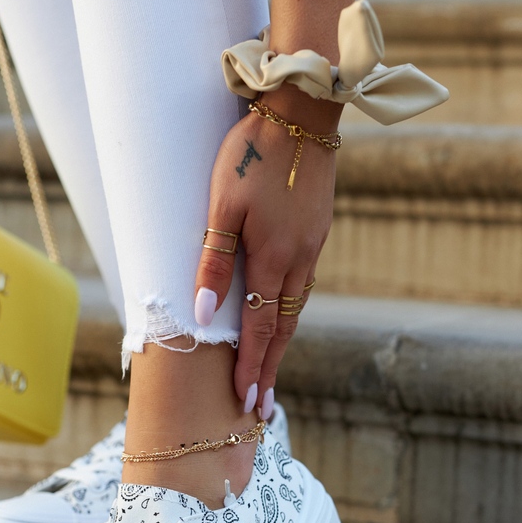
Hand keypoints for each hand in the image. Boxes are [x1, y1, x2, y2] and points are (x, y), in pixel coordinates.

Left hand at [195, 87, 341, 416]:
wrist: (302, 114)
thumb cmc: (251, 155)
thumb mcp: (222, 204)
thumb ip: (213, 260)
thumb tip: (204, 311)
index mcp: (272, 257)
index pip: (260, 327)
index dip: (252, 366)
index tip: (247, 402)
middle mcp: (297, 260)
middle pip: (283, 329)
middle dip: (270, 369)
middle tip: (262, 407)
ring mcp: (311, 248)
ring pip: (295, 309)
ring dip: (282, 346)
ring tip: (270, 374)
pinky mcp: (316, 233)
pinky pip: (302, 287)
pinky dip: (291, 315)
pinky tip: (283, 320)